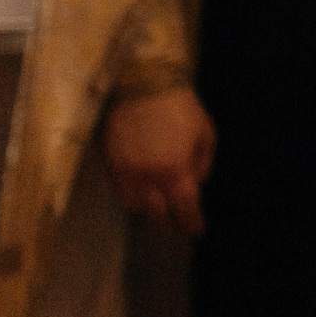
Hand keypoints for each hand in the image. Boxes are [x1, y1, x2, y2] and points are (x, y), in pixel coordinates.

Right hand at [104, 86, 215, 236]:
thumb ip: (202, 163)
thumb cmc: (181, 108)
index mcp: (176, 170)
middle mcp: (149, 177)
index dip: (191, 223)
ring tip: (160, 208)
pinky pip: (120, 191)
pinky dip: (132, 197)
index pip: (184, 208)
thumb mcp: (205, 133)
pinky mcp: (110, 164)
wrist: (143, 85)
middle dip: (171, 221)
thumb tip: (196, 183)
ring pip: (136, 206)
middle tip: (179, 224)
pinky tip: (142, 193)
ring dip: (150, 210)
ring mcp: (126, 172)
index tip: (196, 231)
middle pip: (158, 213)